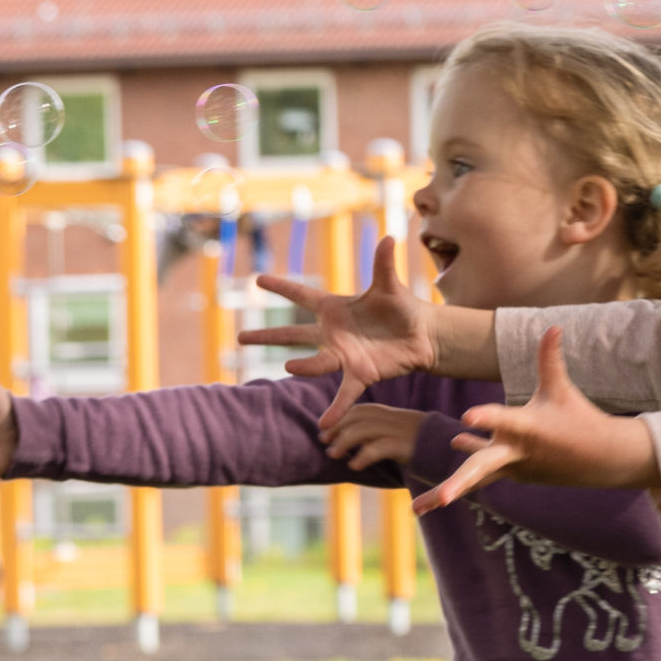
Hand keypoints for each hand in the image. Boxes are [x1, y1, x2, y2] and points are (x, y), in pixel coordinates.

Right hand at [246, 236, 438, 428]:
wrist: (421, 335)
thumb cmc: (402, 308)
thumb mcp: (391, 286)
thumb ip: (384, 264)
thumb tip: (390, 236)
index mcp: (335, 308)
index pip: (302, 295)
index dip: (281, 287)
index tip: (257, 279)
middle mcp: (332, 333)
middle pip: (294, 334)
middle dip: (267, 336)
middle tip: (239, 336)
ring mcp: (343, 354)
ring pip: (315, 362)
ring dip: (303, 365)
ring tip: (288, 368)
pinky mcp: (360, 372)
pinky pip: (345, 392)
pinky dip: (336, 407)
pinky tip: (325, 423)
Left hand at [321, 403, 474, 477]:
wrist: (467, 455)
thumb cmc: (438, 451)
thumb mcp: (412, 438)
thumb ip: (392, 436)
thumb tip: (366, 445)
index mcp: (398, 415)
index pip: (363, 409)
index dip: (340, 418)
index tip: (325, 430)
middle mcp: (398, 419)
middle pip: (359, 417)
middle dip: (337, 429)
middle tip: (324, 443)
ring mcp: (403, 431)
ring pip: (363, 431)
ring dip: (344, 443)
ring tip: (335, 456)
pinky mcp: (408, 446)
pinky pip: (378, 448)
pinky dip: (362, 456)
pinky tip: (355, 466)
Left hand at [417, 329, 656, 512]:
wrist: (602, 459)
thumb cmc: (579, 418)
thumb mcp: (561, 389)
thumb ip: (549, 359)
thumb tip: (553, 324)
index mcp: (526, 427)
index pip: (502, 419)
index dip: (486, 418)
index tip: (466, 417)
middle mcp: (515, 452)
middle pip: (483, 467)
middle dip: (459, 483)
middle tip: (443, 499)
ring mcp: (512, 468)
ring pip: (474, 480)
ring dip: (446, 493)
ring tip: (418, 510)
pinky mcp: (510, 474)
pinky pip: (480, 475)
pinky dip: (460, 480)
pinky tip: (436, 485)